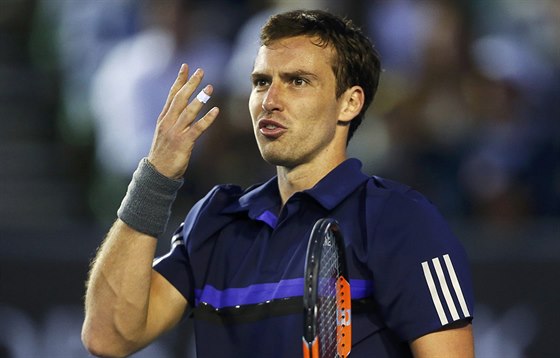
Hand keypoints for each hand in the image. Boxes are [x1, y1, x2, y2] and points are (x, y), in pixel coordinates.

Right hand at [147, 64, 219, 178]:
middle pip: (180, 98)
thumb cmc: (164, 153)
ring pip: (188, 111)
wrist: (157, 172)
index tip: (186, 66)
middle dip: (190, 83)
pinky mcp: (184, 143)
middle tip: (200, 71)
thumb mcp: (166, 132)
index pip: (172, 95)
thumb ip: (174, 120)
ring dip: (200, 98)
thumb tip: (183, 108)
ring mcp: (175, 132)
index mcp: (164, 118)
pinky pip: (197, 128)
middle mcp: (169, 122)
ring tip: (210, 87)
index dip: (179, 80)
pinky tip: (216, 111)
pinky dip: (207, 119)